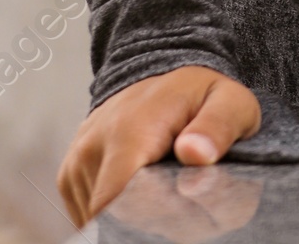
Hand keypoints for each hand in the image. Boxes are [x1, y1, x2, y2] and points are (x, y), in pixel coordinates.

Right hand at [57, 65, 261, 227]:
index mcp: (130, 131)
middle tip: (180, 205)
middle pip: (110, 218)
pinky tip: (141, 192)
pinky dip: (115, 215)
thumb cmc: (202, 95)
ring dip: (131, 220)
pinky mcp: (69, 175)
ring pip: (100, 220)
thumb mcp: (230, 102)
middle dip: (146, 224)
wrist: (163, 74)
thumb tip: (195, 154)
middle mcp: (93, 147)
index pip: (117, 204)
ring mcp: (76, 162)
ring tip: (162, 190)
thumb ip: (218, 127)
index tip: (178, 217)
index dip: (149, 224)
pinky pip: (88, 214)